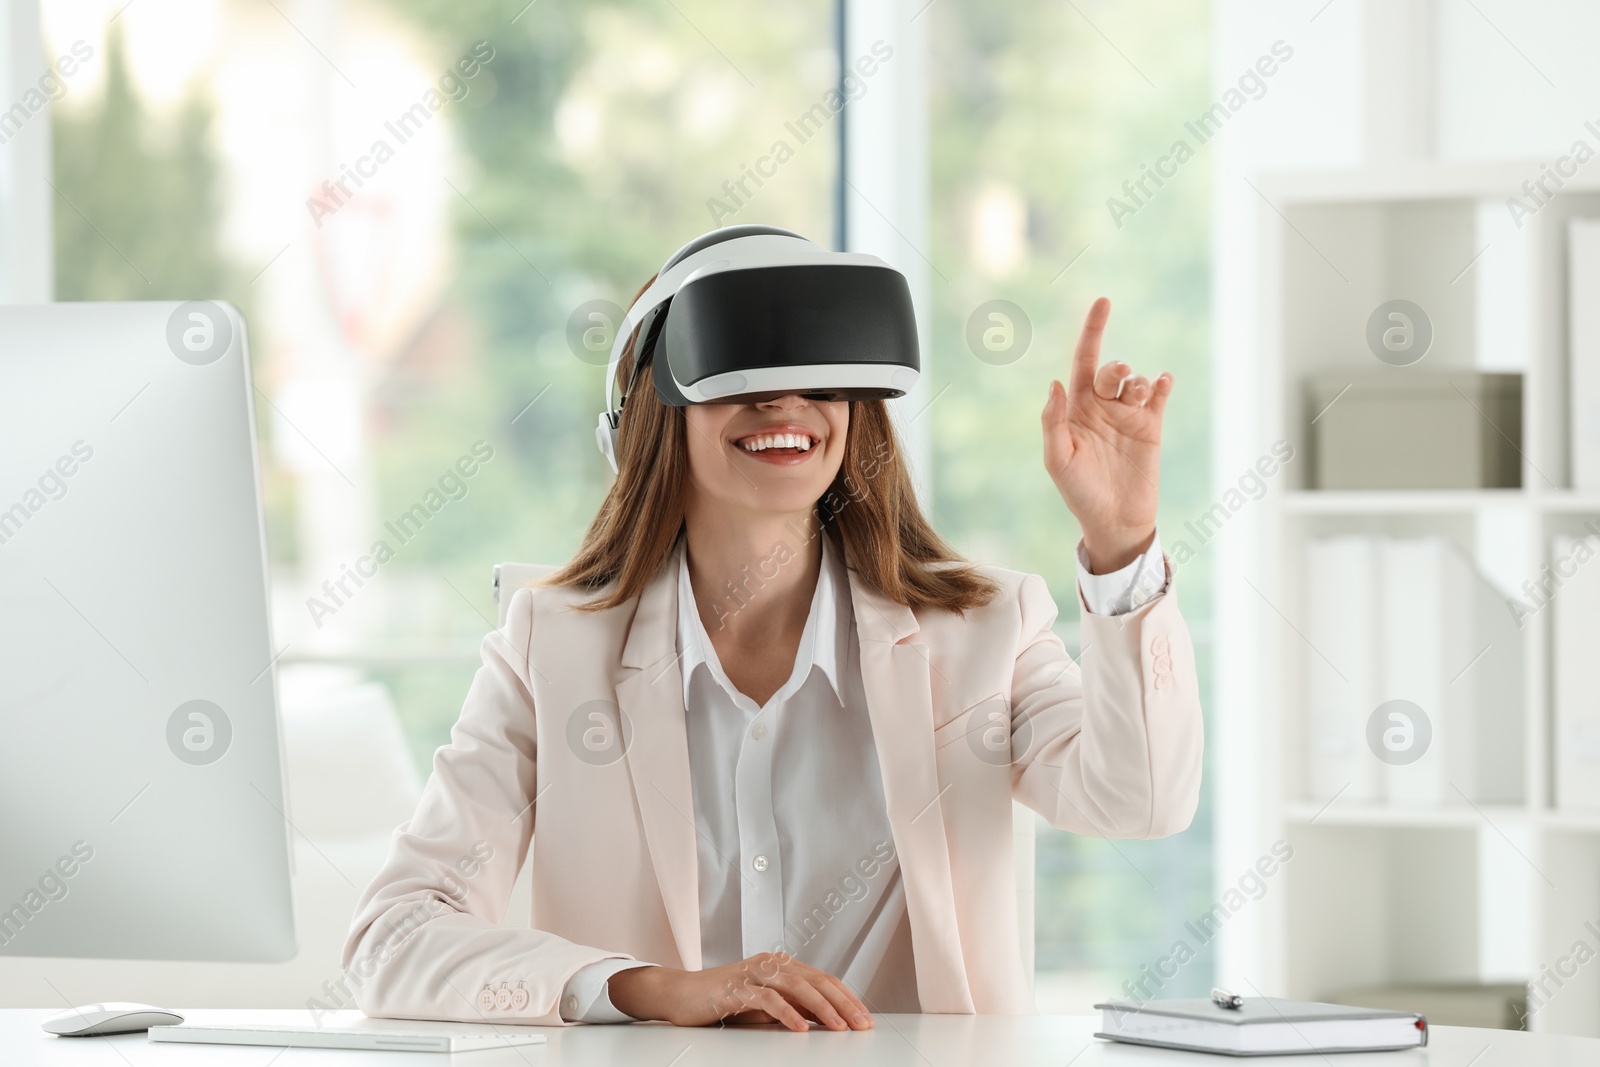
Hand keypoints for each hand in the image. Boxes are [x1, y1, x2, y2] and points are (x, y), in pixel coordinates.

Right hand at [606, 952, 871, 1031]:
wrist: (681, 995)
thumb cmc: (723, 1001)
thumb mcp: (764, 1007)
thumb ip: (791, 1009)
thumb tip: (824, 1021)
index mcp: (781, 966)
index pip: (823, 979)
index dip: (847, 997)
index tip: (865, 1017)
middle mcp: (770, 964)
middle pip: (816, 981)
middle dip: (843, 1003)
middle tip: (862, 1023)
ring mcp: (753, 973)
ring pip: (796, 986)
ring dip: (821, 1008)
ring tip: (839, 1026)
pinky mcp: (735, 987)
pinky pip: (767, 999)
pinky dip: (786, 1013)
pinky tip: (800, 1028)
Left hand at [1042, 297, 1170, 572]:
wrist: (1114, 521)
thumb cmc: (1079, 493)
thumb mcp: (1058, 461)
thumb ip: (1053, 422)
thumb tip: (1055, 384)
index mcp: (1076, 409)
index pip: (1083, 362)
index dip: (1092, 332)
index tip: (1103, 301)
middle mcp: (1102, 407)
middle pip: (1111, 369)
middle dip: (1116, 366)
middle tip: (1118, 377)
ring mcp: (1128, 416)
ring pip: (1136, 381)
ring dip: (1137, 381)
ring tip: (1138, 395)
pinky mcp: (1151, 428)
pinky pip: (1158, 396)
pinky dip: (1161, 384)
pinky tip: (1162, 382)